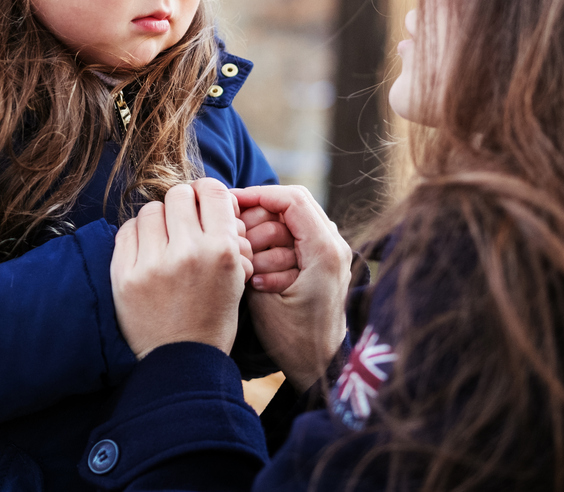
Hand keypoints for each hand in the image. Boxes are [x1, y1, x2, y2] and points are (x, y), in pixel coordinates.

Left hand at [111, 178, 252, 358]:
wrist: (181, 361)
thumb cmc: (213, 317)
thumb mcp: (236, 276)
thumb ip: (227, 235)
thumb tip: (210, 198)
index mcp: (221, 251)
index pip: (213, 191)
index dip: (207, 192)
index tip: (202, 203)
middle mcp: (187, 252)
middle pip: (179, 194)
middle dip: (182, 204)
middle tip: (182, 221)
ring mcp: (152, 264)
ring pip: (151, 210)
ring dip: (158, 219)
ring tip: (162, 240)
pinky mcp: (124, 276)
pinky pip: (126, 230)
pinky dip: (137, 235)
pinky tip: (145, 251)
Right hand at [231, 185, 352, 392]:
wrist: (320, 367)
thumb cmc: (293, 339)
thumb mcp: (263, 298)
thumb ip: (251, 257)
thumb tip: (232, 226)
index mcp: (324, 250)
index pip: (291, 199)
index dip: (257, 195)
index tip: (229, 203)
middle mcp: (335, 244)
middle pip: (291, 205)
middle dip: (258, 217)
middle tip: (235, 237)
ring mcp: (332, 252)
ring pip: (292, 220)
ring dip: (265, 234)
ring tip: (247, 260)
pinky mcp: (324, 261)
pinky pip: (296, 238)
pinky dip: (274, 246)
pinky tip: (258, 268)